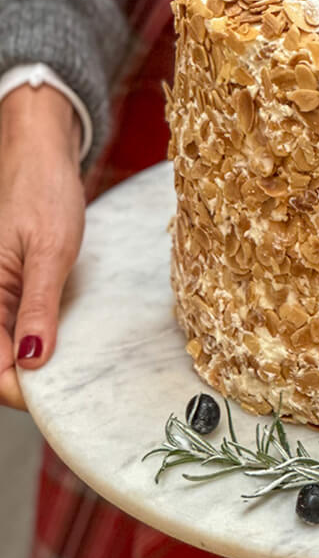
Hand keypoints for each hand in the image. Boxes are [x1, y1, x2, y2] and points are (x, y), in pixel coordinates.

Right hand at [0, 86, 84, 408]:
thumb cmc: (44, 194)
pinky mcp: (11, 293)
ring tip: (72, 369)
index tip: (54, 397)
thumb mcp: (50, 252)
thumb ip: (39, 305)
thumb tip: (34, 358)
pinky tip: (64, 343)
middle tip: (71, 387)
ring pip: (8, 350)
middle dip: (28, 382)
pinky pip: (19, 330)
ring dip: (36, 365)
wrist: (42, 160)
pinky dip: (40, 341)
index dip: (18, 388)